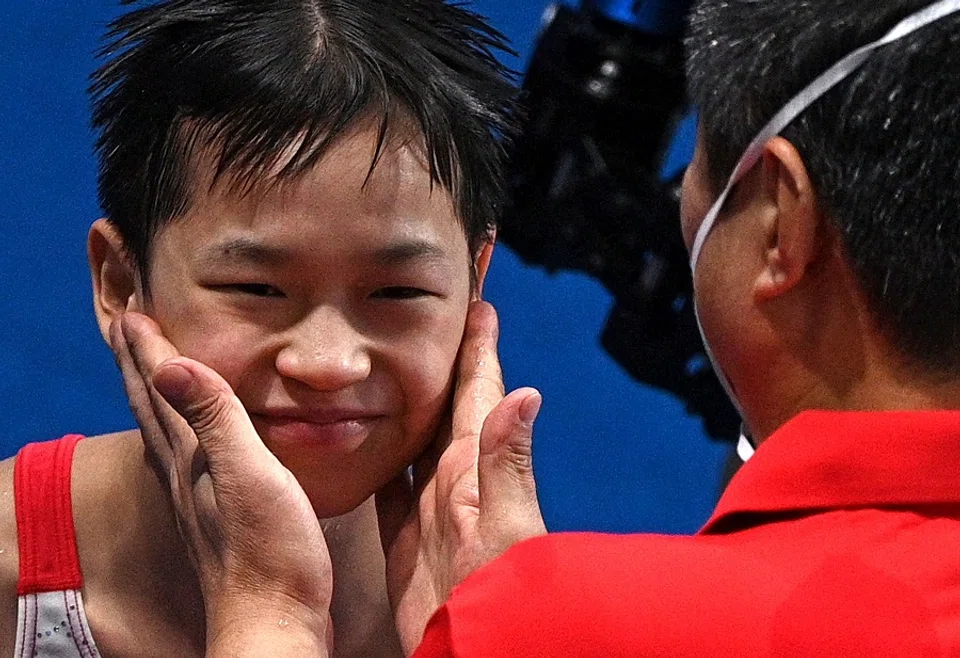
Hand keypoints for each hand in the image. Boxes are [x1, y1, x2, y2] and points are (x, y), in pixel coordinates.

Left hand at [111, 313, 332, 655]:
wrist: (273, 622)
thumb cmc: (271, 554)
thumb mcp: (250, 475)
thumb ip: (216, 419)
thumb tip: (171, 365)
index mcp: (191, 456)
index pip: (161, 388)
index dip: (148, 347)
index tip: (134, 308)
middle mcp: (184, 473)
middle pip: (151, 405)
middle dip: (138, 362)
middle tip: (126, 322)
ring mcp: (196, 497)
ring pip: (162, 429)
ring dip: (151, 391)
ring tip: (148, 366)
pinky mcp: (215, 516)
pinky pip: (182, 454)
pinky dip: (175, 428)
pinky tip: (184, 438)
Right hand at [375, 301, 546, 653]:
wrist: (480, 648)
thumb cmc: (503, 591)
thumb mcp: (507, 523)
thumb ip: (510, 461)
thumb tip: (528, 392)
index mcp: (475, 468)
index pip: (480, 392)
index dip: (479, 349)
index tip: (480, 305)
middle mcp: (453, 481)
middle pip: (445, 406)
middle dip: (442, 363)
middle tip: (431, 324)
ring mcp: (429, 510)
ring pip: (415, 441)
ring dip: (410, 405)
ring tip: (395, 370)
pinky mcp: (406, 541)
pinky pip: (390, 487)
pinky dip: (381, 460)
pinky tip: (367, 444)